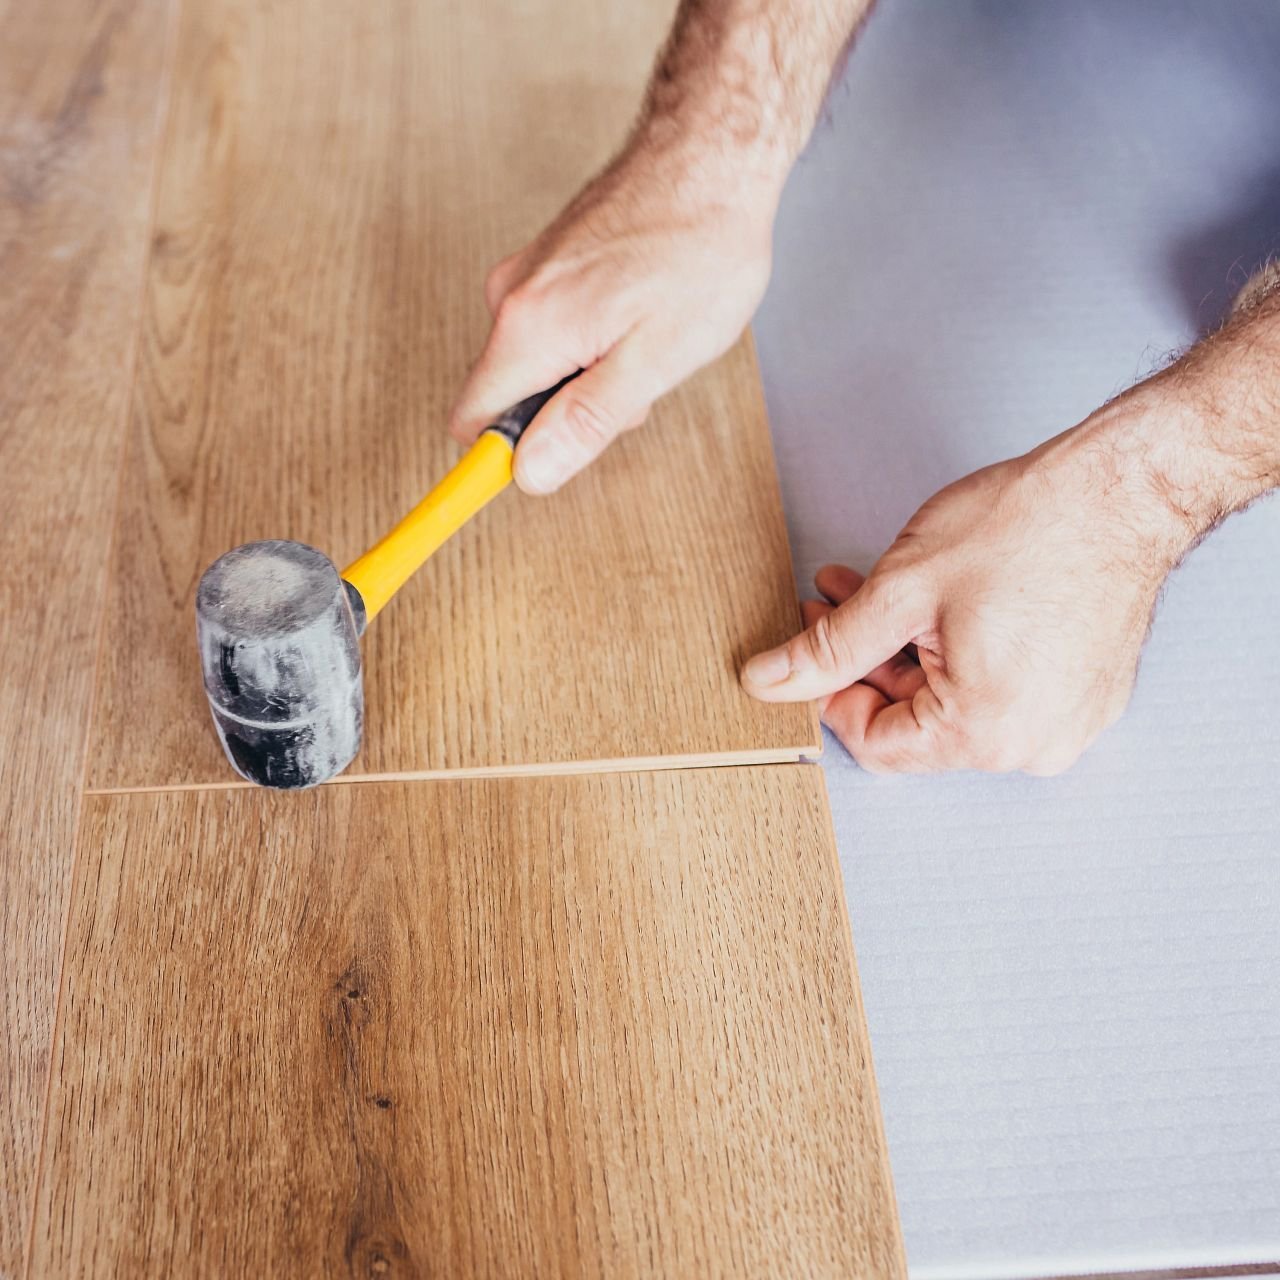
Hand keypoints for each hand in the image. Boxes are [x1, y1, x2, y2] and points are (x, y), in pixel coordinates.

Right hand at [449, 146, 774, 493]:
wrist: (713, 154)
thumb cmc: (699, 248)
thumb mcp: (653, 359)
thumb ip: (585, 421)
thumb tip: (529, 472)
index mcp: (529, 328)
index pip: (473, 424)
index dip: (505, 458)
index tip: (539, 468)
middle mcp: (512, 298)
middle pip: (512, 397)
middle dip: (570, 410)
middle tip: (637, 379)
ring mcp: (528, 274)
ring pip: (539, 364)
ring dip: (589, 371)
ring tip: (650, 333)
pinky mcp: (548, 261)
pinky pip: (555, 329)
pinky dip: (595, 337)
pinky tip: (642, 308)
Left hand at [741, 403, 1192, 774]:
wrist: (1126, 487)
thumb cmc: (1029, 528)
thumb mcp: (901, 591)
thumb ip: (828, 648)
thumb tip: (768, 682)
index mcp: (984, 733)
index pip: (874, 745)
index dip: (829, 695)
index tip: (809, 650)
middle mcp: (1031, 745)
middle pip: (914, 722)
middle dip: (862, 661)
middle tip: (829, 605)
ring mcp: (1065, 722)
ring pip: (952, 701)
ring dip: (902, 649)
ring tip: (866, 588)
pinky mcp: (1082, 693)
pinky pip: (999, 688)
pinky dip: (955, 651)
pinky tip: (927, 601)